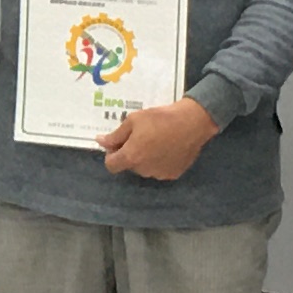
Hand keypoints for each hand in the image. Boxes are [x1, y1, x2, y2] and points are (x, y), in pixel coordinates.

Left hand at [100, 94, 219, 182]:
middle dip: (130, 154)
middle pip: (129, 166)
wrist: (192, 122)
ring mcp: (160, 174)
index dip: (111, 154)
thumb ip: (115, 135)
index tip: (118, 144)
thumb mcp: (133, 120)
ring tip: (156, 140)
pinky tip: (167, 147)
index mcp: (131, 157)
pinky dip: (159, 161)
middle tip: (140, 137)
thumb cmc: (160, 118)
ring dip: (145, 158)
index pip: (111, 166)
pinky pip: (159, 169)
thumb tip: (101, 142)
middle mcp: (144, 170)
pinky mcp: (174, 174)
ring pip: (144, 168)